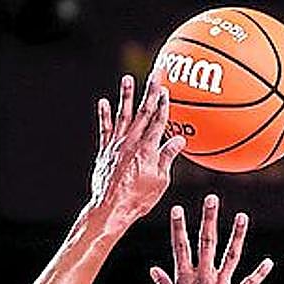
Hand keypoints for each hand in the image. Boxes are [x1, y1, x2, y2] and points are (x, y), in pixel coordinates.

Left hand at [89, 75, 186, 230]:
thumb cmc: (138, 199)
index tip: (166, 90)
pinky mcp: (105, 152)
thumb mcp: (160, 180)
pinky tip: (104, 102)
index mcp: (148, 149)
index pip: (158, 121)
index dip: (163, 105)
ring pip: (123, 115)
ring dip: (126, 96)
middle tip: (155, 74)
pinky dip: (105, 115)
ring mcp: (116, 145)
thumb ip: (167, 157)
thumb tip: (179, 140)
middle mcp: (131, 142)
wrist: (111, 208)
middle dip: (150, 92)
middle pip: (143, 112)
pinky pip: (105, 130)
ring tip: (128, 78)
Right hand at [150, 194, 273, 283]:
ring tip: (242, 217)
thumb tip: (155, 271)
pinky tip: (268, 263)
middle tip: (212, 199)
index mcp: (183, 280)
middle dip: (209, 219)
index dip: (178, 227)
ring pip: (231, 255)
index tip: (178, 209)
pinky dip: (259, 273)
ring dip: (237, 235)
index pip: (180, 247)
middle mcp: (203, 278)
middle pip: (207, 242)